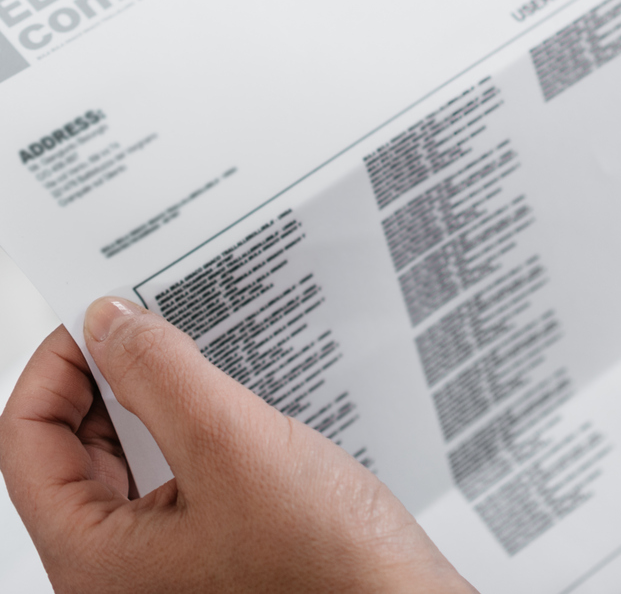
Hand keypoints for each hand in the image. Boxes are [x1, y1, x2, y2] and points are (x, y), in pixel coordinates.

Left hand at [0, 298, 470, 593]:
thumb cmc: (328, 568)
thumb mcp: (236, 448)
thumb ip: (161, 376)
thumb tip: (107, 321)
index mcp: (92, 558)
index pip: (26, 440)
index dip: (58, 365)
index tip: (105, 314)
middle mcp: (117, 570)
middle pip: (72, 450)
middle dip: (109, 377)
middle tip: (155, 318)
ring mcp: (166, 566)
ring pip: (131, 462)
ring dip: (158, 400)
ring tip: (201, 351)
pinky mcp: (215, 553)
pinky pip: (181, 479)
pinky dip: (198, 430)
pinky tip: (242, 398)